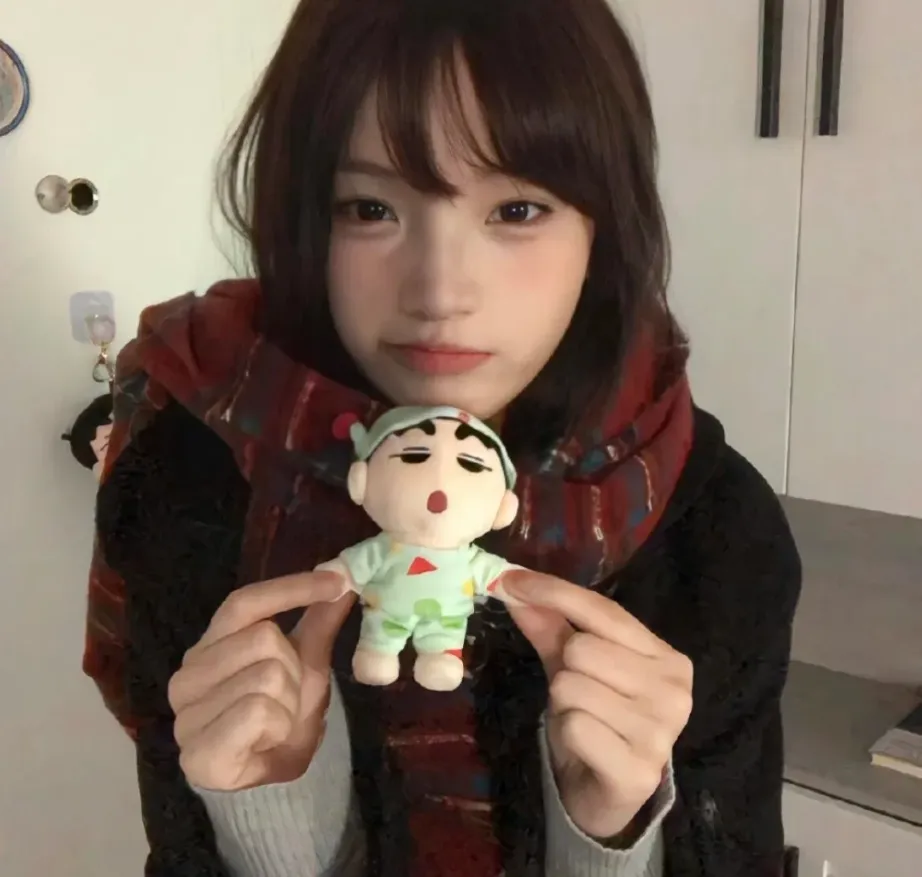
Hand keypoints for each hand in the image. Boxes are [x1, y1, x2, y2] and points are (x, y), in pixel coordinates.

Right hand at [168, 572, 355, 791]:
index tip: (338, 581)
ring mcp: (186, 715)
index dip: (291, 587)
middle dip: (294, 669)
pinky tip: (266, 741)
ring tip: (276, 721)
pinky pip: (259, 712)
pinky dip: (279, 726)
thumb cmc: (282, 714)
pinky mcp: (197, 752)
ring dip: (289, 702)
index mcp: (210, 645)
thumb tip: (346, 573)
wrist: (269, 781)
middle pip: (264, 637)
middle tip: (286, 697)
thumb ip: (319, 621)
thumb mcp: (307, 663)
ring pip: (266, 676)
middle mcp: (188, 673)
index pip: (244, 602)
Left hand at [500, 571, 692, 839]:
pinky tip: (585, 747)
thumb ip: (550, 626)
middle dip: (564, 670)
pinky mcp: (639, 770)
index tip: (510, 580)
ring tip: (584, 722)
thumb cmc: (596, 721)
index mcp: (666, 657)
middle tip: (580, 696)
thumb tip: (513, 585)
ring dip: (563, 704)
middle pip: (583, 648)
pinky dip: (566, 733)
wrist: (605, 795)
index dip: (555, 592)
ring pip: (572, 685)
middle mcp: (674, 691)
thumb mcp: (573, 668)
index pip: (605, 610)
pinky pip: (575, 725)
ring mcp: (661, 732)